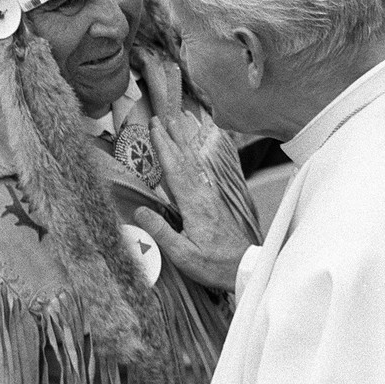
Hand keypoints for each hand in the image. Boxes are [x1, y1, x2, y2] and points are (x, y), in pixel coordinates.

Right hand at [134, 114, 250, 291]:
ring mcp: (210, 196)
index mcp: (193, 205)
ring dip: (182, 143)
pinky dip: (190, 157)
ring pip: (193, 163)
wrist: (244, 267)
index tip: (155, 127)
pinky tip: (188, 154)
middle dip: (173, 136)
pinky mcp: (213, 201)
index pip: (175, 169)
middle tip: (163, 116)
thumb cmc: (213, 264)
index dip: (164, 147)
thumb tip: (140, 211)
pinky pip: (198, 171)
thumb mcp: (183, 254)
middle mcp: (203, 195)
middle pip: (185, 159)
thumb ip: (161, 232)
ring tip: (176, 125)